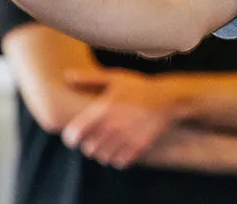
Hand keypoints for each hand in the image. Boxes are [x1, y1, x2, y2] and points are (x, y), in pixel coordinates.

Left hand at [62, 68, 176, 168]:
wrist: (168, 98)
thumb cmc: (139, 87)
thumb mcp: (115, 78)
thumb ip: (90, 78)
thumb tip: (67, 75)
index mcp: (103, 110)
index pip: (74, 135)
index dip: (72, 137)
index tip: (78, 134)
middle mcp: (112, 127)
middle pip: (88, 149)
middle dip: (90, 143)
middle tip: (97, 136)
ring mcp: (126, 138)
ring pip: (102, 157)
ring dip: (104, 151)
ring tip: (110, 142)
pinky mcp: (138, 147)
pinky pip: (119, 162)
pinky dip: (118, 158)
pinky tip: (122, 147)